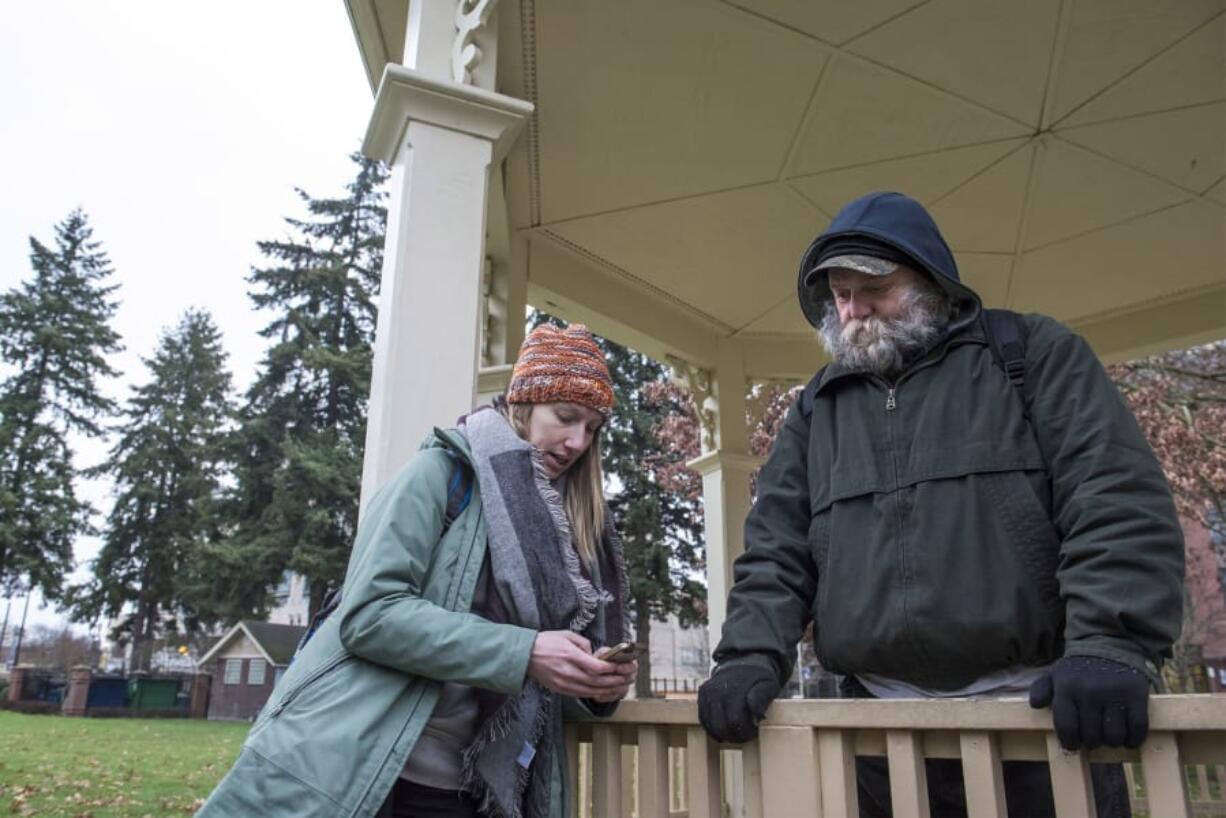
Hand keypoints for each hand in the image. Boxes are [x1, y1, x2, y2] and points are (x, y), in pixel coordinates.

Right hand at [527, 631, 633, 699]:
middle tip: (628, 678)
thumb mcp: (567, 635)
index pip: (597, 667)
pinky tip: (605, 692)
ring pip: (592, 691)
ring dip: (609, 690)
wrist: (525, 656)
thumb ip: (584, 644)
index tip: (623, 666)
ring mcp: (564, 684)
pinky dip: (596, 694)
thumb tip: (595, 654)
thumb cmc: (546, 642)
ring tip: (621, 687)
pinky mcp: (561, 690)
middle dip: (616, 681)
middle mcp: (568, 672)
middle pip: (598, 682)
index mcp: (571, 656)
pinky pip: (582, 695)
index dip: (613, 669)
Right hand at [698, 663, 779, 743]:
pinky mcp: (702, 694)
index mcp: (735, 690)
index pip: (735, 722)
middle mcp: (717, 691)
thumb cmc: (758, 679)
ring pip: (711, 725)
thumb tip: (755, 714)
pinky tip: (723, 730)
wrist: (742, 662)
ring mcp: (708, 693)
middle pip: (721, 726)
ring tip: (736, 732)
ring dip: (724, 734)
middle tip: (745, 735)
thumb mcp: (768, 686)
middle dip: (734, 736)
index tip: (753, 731)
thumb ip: (762, 698)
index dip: (745, 732)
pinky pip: (703, 719)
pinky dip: (712, 728)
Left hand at [1029, 655, 1149, 749]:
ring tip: (1108, 736)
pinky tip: (1128, 738)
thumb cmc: (1080, 668)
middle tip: (1093, 737)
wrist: (1110, 644)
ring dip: (1111, 742)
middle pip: (1091, 736)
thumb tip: (1035, 705)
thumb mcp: (1056, 673)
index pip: (1066, 726)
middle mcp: (1089, 692)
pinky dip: (1133, 739)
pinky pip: (1137, 728)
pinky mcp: (1136, 695)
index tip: (1073, 745)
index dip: (1069, 742)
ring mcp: (1113, 694)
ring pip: (1113, 736)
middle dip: (1091, 742)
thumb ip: (1041, 689)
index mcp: (1066, 688)